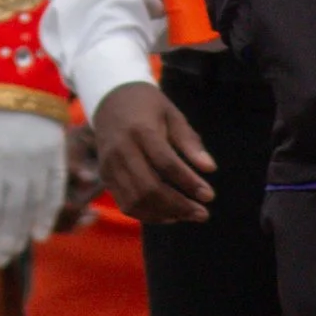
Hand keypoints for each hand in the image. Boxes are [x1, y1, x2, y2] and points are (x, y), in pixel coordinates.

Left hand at [0, 107, 70, 268]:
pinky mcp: (56, 156)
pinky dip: (48, 214)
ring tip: (13, 253)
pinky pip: (54, 191)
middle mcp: (20, 165)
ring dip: (23, 233)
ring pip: (33, 206)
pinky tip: (40, 234)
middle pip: (12, 213)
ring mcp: (42, 162)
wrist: (21, 77)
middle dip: (2, 241)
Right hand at [92, 79, 215, 226]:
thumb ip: (190, 142)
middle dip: (178, 205)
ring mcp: (110, 165)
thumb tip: (210, 169)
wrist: (110, 100)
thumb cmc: (148, 106)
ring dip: (165, 214)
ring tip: (188, 215)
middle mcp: (121, 150)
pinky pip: (126, 204)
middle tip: (203, 213)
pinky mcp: (105, 176)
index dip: (189, 182)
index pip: (166, 163)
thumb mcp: (172, 115)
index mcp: (140, 131)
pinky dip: (148, 215)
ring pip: (136, 201)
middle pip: (149, 187)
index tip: (209, 195)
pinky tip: (169, 215)